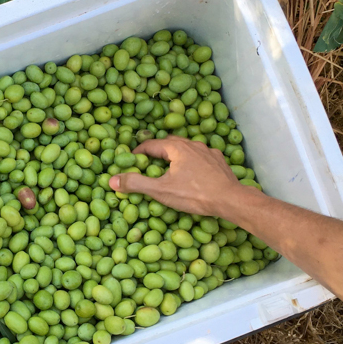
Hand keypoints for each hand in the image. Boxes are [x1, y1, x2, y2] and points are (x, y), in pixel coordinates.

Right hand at [107, 136, 251, 218]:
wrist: (230, 200)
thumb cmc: (194, 194)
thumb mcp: (161, 190)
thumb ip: (136, 184)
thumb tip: (111, 180)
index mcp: (177, 147)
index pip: (151, 144)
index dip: (137, 153)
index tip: (130, 162)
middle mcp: (192, 144)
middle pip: (169, 143)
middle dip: (156, 152)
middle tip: (147, 164)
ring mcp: (208, 152)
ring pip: (186, 149)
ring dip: (175, 156)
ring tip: (168, 168)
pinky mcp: (219, 162)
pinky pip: (200, 157)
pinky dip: (191, 162)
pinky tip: (191, 173)